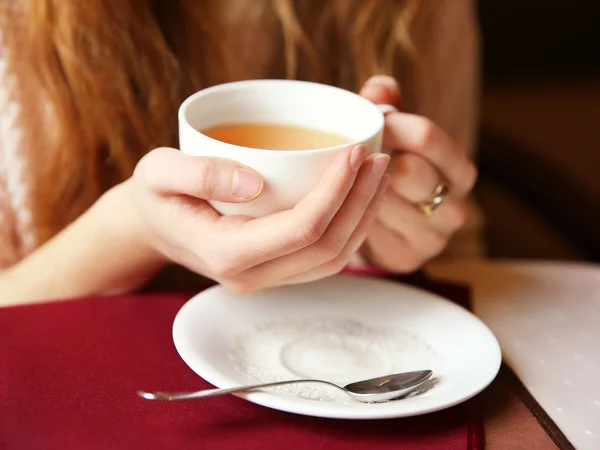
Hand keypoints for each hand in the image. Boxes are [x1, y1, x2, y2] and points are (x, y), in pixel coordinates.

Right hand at [132, 146, 389, 292]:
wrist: (155, 225)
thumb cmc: (156, 194)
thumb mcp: (158, 172)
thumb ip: (197, 174)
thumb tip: (253, 182)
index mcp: (225, 253)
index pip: (301, 229)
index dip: (336, 192)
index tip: (355, 153)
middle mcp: (251, 276)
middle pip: (327, 248)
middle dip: (361, 202)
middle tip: (380, 159)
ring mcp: (266, 278)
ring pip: (334, 259)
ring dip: (364, 218)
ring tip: (380, 175)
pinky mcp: (276, 271)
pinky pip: (325, 258)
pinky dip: (352, 228)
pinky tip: (361, 196)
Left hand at [358, 75, 476, 270]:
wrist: (395, 227)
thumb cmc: (393, 170)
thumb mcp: (395, 135)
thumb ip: (388, 107)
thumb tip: (380, 88)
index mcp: (460, 170)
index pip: (427, 137)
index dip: (391, 124)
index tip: (367, 121)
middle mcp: (456, 207)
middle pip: (407, 172)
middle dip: (373, 159)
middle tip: (353, 153)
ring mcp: (434, 237)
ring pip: (384, 202)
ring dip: (361, 189)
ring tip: (348, 181)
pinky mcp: (407, 258)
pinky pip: (371, 231)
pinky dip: (355, 215)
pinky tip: (348, 208)